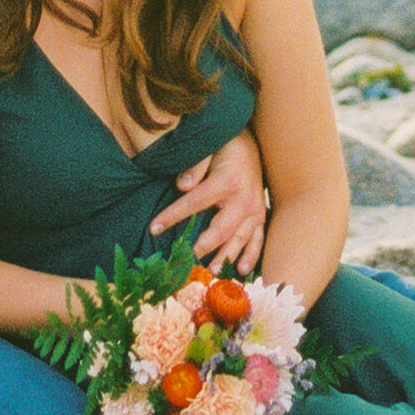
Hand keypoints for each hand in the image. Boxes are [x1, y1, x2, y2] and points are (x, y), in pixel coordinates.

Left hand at [151, 123, 267, 271]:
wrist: (251, 142)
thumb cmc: (225, 145)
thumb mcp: (209, 147)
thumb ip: (195, 165)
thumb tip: (182, 186)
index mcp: (227, 181)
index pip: (194, 203)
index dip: (173, 216)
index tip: (154, 228)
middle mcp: (244, 199)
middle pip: (220, 229)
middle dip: (203, 246)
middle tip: (187, 260)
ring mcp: (254, 209)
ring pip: (240, 238)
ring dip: (226, 257)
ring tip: (212, 271)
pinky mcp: (260, 215)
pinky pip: (258, 238)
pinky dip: (251, 254)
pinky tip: (243, 270)